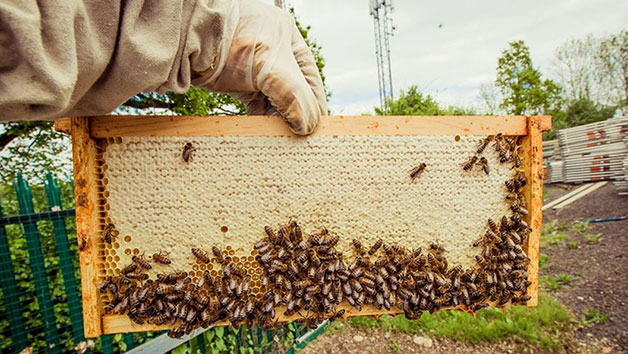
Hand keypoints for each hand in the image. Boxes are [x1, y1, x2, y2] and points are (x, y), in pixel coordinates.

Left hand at [195, 0, 327, 134]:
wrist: (186, 36)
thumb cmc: (230, 38)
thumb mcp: (271, 67)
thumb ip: (294, 96)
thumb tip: (307, 125)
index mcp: (290, 42)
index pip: (311, 81)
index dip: (314, 106)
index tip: (314, 131)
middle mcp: (275, 55)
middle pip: (294, 93)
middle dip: (295, 115)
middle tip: (297, 138)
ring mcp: (256, 69)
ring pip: (275, 102)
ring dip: (277, 121)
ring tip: (279, 138)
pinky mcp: (237, 83)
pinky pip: (255, 107)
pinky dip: (260, 120)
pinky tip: (262, 132)